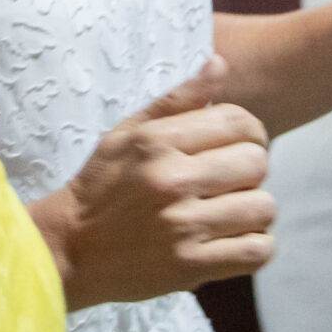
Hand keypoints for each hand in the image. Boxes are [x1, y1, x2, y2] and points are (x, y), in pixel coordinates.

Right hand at [33, 57, 274, 308]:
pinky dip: (254, 246)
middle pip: (257, 163)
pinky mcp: (190, 267)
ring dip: (254, 210)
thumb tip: (220, 64)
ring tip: (231, 212)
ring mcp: (183, 227)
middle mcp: (172, 180)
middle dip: (251, 170)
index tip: (238, 147)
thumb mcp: (127, 132)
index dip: (250, 133)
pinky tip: (233, 240)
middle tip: (232, 182)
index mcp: (158, 142)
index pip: (239, 122)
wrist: (67, 249)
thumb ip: (176, 99)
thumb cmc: (100, 186)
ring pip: (263, 207)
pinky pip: (256, 251)